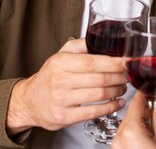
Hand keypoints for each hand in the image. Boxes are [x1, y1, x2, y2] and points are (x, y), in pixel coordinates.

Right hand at [6, 38, 126, 134]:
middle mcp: (59, 81)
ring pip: (99, 95)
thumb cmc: (49, 77)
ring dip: (116, 91)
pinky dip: (110, 107)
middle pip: (99, 79)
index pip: (93, 62)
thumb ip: (80, 45)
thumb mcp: (60, 55)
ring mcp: (61, 100)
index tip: (126, 62)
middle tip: (126, 75)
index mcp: (60, 62)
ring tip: (122, 87)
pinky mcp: (64, 117)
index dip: (114, 63)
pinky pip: (93, 112)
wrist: (29, 101)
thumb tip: (102, 39)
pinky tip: (117, 103)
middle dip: (119, 77)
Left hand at [113, 92, 155, 148]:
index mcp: (130, 132)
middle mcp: (119, 139)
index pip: (136, 103)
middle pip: (131, 113)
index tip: (152, 88)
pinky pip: (125, 136)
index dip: (145, 93)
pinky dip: (135, 133)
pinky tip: (148, 138)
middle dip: (145, 110)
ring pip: (128, 124)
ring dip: (141, 122)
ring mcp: (117, 146)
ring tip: (155, 129)